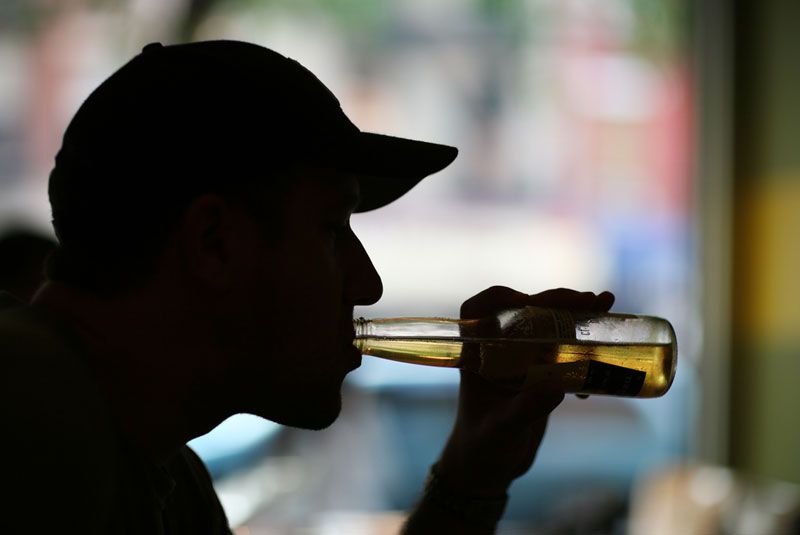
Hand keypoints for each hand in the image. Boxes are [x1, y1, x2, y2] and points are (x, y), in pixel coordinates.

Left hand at [436, 286, 614, 495]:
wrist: (489, 469)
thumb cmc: (483, 448)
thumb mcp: (503, 429)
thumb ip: (525, 409)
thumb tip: (558, 386)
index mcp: (478, 356)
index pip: (476, 310)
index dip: (499, 297)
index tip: (527, 300)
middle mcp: (498, 352)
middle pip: (525, 311)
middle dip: (558, 301)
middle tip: (592, 301)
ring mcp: (521, 361)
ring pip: (548, 326)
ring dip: (577, 316)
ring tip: (607, 308)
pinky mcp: (541, 374)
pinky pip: (563, 350)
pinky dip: (584, 348)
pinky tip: (601, 362)